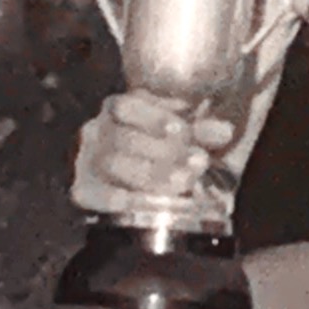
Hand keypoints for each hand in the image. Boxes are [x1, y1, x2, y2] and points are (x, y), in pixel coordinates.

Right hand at [71, 91, 237, 219]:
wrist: (138, 186)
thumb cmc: (164, 150)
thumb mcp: (184, 137)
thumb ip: (202, 131)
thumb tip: (224, 131)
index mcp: (119, 109)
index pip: (125, 105)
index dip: (152, 116)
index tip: (182, 130)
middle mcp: (97, 131)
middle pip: (123, 138)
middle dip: (163, 151)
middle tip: (198, 161)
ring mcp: (86, 161)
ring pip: (112, 164)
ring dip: (151, 174)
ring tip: (185, 182)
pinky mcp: (83, 190)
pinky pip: (96, 194)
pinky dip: (121, 198)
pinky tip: (149, 203)